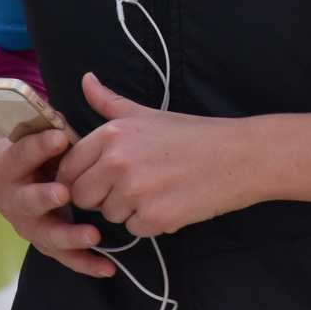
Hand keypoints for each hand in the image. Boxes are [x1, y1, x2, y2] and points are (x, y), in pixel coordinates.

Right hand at [0, 101, 116, 277]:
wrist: (2, 176)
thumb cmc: (30, 147)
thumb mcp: (36, 129)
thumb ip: (58, 115)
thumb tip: (89, 81)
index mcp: (8, 165)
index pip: (20, 154)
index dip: (37, 146)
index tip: (57, 137)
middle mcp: (13, 198)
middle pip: (26, 201)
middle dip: (44, 197)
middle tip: (64, 193)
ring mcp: (27, 223)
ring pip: (45, 235)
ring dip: (68, 236)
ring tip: (93, 235)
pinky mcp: (44, 241)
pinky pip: (64, 256)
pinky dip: (85, 263)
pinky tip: (107, 267)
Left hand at [57, 73, 256, 237]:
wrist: (241, 156)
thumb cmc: (195, 135)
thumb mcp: (148, 114)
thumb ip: (110, 102)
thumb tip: (86, 80)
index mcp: (112, 133)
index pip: (69, 169)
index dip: (81, 178)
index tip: (101, 179)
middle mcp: (118, 161)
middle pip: (82, 197)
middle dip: (103, 197)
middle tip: (135, 186)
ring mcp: (135, 190)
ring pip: (109, 215)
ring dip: (129, 210)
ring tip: (159, 190)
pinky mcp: (154, 216)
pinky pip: (134, 230)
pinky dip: (151, 223)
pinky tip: (172, 203)